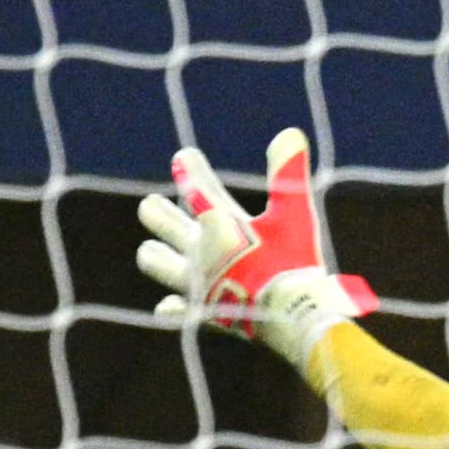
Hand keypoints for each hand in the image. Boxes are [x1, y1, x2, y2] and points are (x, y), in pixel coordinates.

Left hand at [139, 133, 370, 372]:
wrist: (291, 317)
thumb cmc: (293, 263)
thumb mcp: (295, 215)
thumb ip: (289, 174)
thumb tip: (289, 131)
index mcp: (219, 225)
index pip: (196, 187)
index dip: (189, 169)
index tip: (183, 158)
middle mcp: (199, 251)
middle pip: (162, 222)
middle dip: (158, 211)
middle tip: (154, 205)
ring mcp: (196, 283)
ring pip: (157, 262)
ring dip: (156, 253)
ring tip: (153, 248)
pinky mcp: (202, 313)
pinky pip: (175, 309)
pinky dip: (173, 306)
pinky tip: (170, 304)